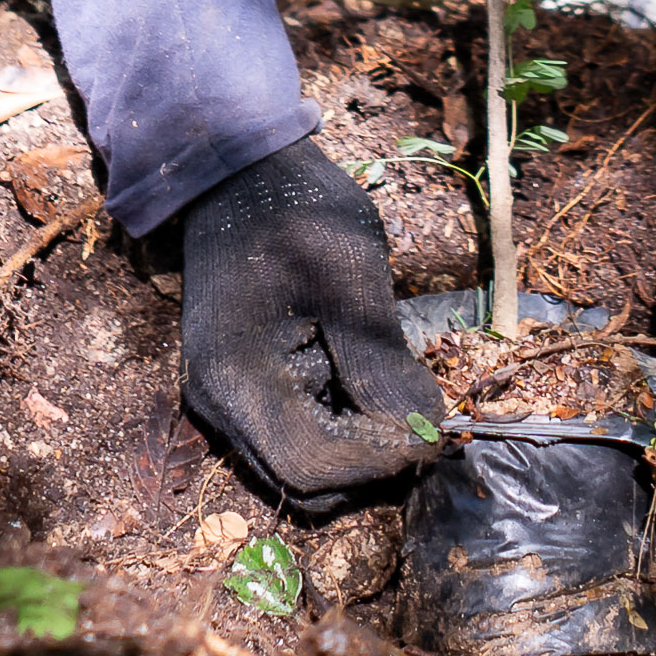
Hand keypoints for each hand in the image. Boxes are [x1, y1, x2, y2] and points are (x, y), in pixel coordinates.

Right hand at [178, 140, 445, 503]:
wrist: (237, 172)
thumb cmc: (294, 212)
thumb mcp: (350, 275)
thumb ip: (381, 360)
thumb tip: (427, 432)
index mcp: (237, 379)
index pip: (313, 466)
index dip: (381, 459)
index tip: (435, 427)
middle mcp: (219, 407)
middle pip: (306, 483)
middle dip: (373, 461)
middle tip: (422, 408)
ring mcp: (225, 402)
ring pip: (301, 467)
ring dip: (358, 444)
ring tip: (393, 381)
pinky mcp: (240, 391)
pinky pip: (293, 435)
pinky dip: (339, 422)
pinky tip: (363, 372)